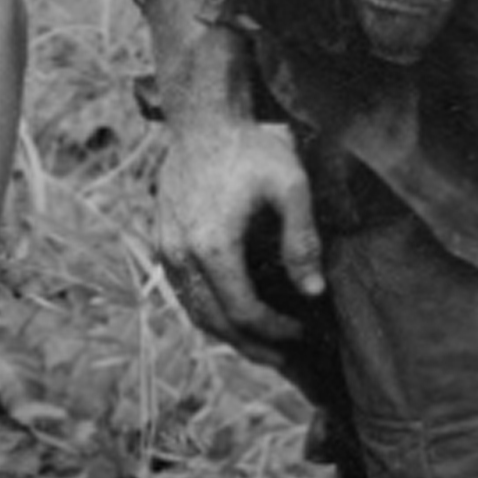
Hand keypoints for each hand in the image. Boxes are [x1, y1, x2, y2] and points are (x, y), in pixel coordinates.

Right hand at [152, 117, 321, 369]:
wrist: (202, 119)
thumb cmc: (251, 148)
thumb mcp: (291, 187)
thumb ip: (302, 242)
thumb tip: (314, 292)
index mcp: (213, 246)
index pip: (243, 312)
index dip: (276, 331)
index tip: (304, 330)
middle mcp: (182, 254)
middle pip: (215, 322)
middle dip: (252, 346)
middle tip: (286, 357)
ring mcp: (167, 248)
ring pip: (195, 311)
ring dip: (228, 334)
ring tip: (261, 344)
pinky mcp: (162, 240)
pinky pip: (183, 291)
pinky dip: (209, 311)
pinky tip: (232, 312)